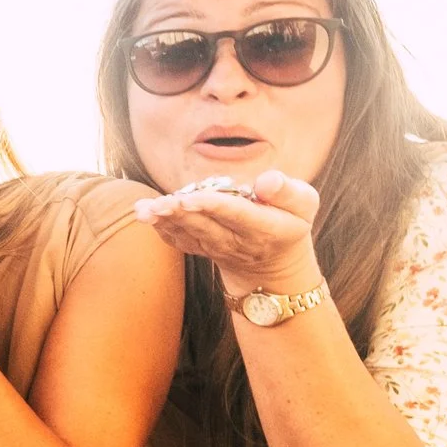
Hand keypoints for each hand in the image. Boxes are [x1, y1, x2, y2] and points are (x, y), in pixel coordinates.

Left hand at [132, 167, 320, 294]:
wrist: (274, 265)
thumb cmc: (290, 223)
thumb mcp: (304, 205)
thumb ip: (288, 191)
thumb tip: (267, 181)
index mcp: (265, 228)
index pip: (236, 215)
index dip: (211, 206)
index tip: (188, 198)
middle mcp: (238, 241)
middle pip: (205, 226)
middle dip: (180, 214)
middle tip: (157, 204)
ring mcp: (217, 249)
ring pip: (188, 235)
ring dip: (164, 221)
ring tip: (142, 209)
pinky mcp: (202, 250)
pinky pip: (180, 241)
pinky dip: (162, 229)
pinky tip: (145, 214)